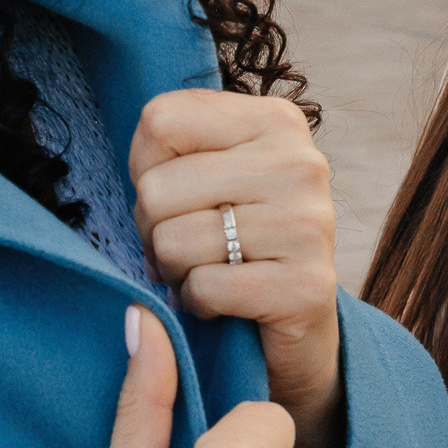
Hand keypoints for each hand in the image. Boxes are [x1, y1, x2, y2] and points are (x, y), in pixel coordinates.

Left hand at [129, 91, 341, 447]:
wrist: (299, 326)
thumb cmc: (238, 240)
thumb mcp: (212, 174)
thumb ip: (175, 150)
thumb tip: (139, 177)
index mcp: (276, 121)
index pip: (160, 120)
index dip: (144, 167)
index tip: (173, 195)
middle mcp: (300, 163)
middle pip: (157, 187)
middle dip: (153, 229)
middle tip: (185, 247)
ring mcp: (308, 224)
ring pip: (174, 241)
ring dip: (173, 270)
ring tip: (204, 272)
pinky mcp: (306, 286)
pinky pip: (203, 288)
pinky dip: (196, 303)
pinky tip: (220, 303)